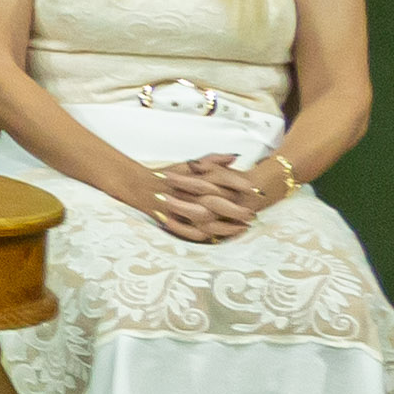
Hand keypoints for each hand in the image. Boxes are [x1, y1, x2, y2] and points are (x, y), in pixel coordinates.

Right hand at [146, 154, 261, 242]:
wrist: (138, 185)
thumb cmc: (166, 174)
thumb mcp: (189, 165)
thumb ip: (212, 160)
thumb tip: (234, 157)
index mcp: (190, 177)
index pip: (220, 179)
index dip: (240, 184)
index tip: (256, 189)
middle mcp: (185, 193)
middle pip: (216, 202)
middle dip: (237, 209)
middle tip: (252, 214)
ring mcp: (178, 210)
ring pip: (206, 221)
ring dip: (227, 226)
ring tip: (242, 227)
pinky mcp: (171, 222)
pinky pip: (190, 232)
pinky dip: (206, 236)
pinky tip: (220, 236)